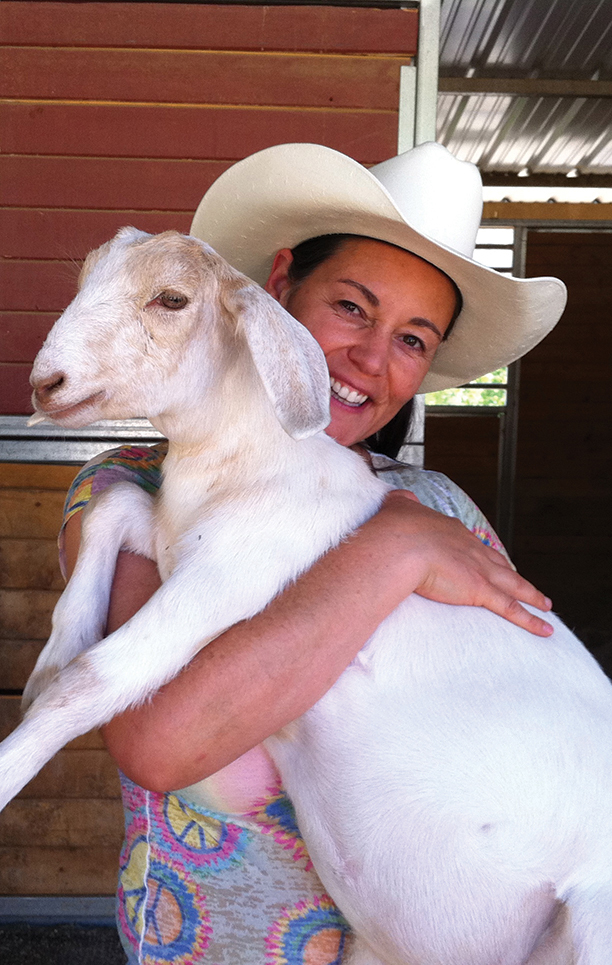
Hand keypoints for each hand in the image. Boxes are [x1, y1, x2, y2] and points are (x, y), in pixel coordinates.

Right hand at [379, 490, 552, 636]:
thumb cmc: (395, 528)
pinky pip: (512, 609)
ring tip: (545, 604)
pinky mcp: (482, 590)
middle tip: (524, 583)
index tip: (489, 562)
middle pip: (500, 563)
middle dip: (512, 574)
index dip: (483, 555)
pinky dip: (530, 619)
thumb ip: (402, 504)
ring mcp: (480, 570)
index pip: (474, 546)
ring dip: (532, 595)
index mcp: (453, 531)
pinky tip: (544, 627)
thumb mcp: (398, 508)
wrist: (400, 544)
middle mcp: (472, 549)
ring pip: (514, 585)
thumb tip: (402, 499)